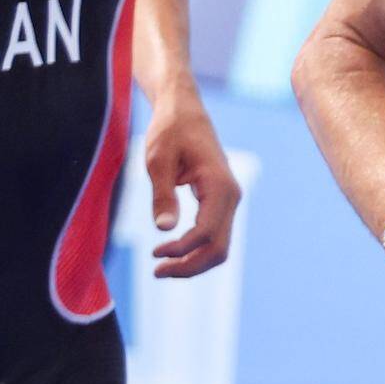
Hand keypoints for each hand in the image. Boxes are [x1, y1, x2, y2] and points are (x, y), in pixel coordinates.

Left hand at [141, 100, 240, 277]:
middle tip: (157, 272)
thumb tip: (165, 230)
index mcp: (219, 186)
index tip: (153, 252)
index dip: (180, 249)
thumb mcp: (158, 160)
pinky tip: (173, 253)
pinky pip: (215, 235)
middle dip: (190, 266)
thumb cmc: (169, 131)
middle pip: (219, 248)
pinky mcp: (221, 202)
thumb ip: (162, 195)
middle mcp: (231, 196)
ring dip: (193, 262)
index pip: (205, 232)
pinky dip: (196, 250)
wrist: (184, 111)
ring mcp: (229, 201)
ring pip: (219, 246)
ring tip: (162, 269)